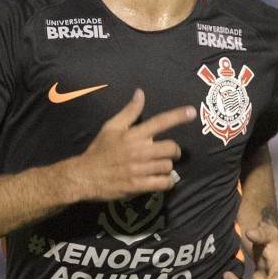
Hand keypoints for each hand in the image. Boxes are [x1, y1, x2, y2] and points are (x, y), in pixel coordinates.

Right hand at [75, 89, 194, 200]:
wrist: (85, 176)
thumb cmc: (100, 150)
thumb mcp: (111, 127)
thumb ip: (129, 111)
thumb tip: (140, 93)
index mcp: (134, 134)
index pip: (160, 122)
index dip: (178, 116)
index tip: (192, 112)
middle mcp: (139, 150)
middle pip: (170, 148)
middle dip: (174, 150)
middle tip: (169, 152)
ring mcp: (140, 169)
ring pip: (168, 166)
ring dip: (167, 166)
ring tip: (159, 166)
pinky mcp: (139, 186)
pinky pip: (163, 183)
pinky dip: (168, 182)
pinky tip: (164, 180)